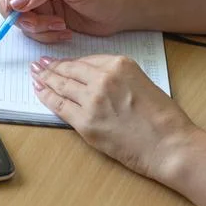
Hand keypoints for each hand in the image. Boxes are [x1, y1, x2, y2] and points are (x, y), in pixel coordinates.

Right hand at [0, 0, 133, 42]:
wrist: (121, 12)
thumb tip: (16, 2)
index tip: (14, 4)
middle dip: (18, 14)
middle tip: (36, 22)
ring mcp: (36, 0)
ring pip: (15, 17)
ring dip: (35, 27)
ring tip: (60, 25)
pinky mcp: (42, 18)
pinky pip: (29, 30)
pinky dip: (43, 35)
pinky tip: (63, 31)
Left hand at [30, 54, 197, 178]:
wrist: (170, 146)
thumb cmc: (163, 118)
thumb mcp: (142, 82)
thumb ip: (116, 76)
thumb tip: (91, 78)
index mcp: (119, 64)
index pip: (85, 60)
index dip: (69, 62)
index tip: (59, 61)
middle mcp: (102, 78)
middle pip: (69, 70)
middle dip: (52, 67)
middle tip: (40, 64)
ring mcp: (91, 101)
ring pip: (61, 85)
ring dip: (45, 78)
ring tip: (35, 74)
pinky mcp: (84, 122)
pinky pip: (58, 105)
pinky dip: (45, 96)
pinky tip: (39, 90)